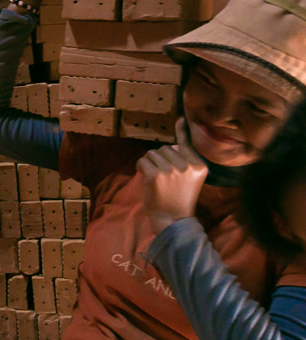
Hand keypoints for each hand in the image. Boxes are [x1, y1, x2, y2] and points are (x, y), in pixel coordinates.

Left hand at [139, 118, 207, 234]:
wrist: (173, 220)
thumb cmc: (180, 198)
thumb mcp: (191, 177)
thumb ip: (185, 159)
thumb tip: (175, 140)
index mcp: (199, 165)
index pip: (186, 143)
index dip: (181, 131)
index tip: (180, 119)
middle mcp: (187, 165)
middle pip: (165, 148)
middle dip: (160, 159)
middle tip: (163, 176)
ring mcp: (171, 169)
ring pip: (152, 153)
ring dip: (150, 163)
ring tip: (155, 178)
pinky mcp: (155, 174)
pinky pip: (142, 161)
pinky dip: (140, 167)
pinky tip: (146, 178)